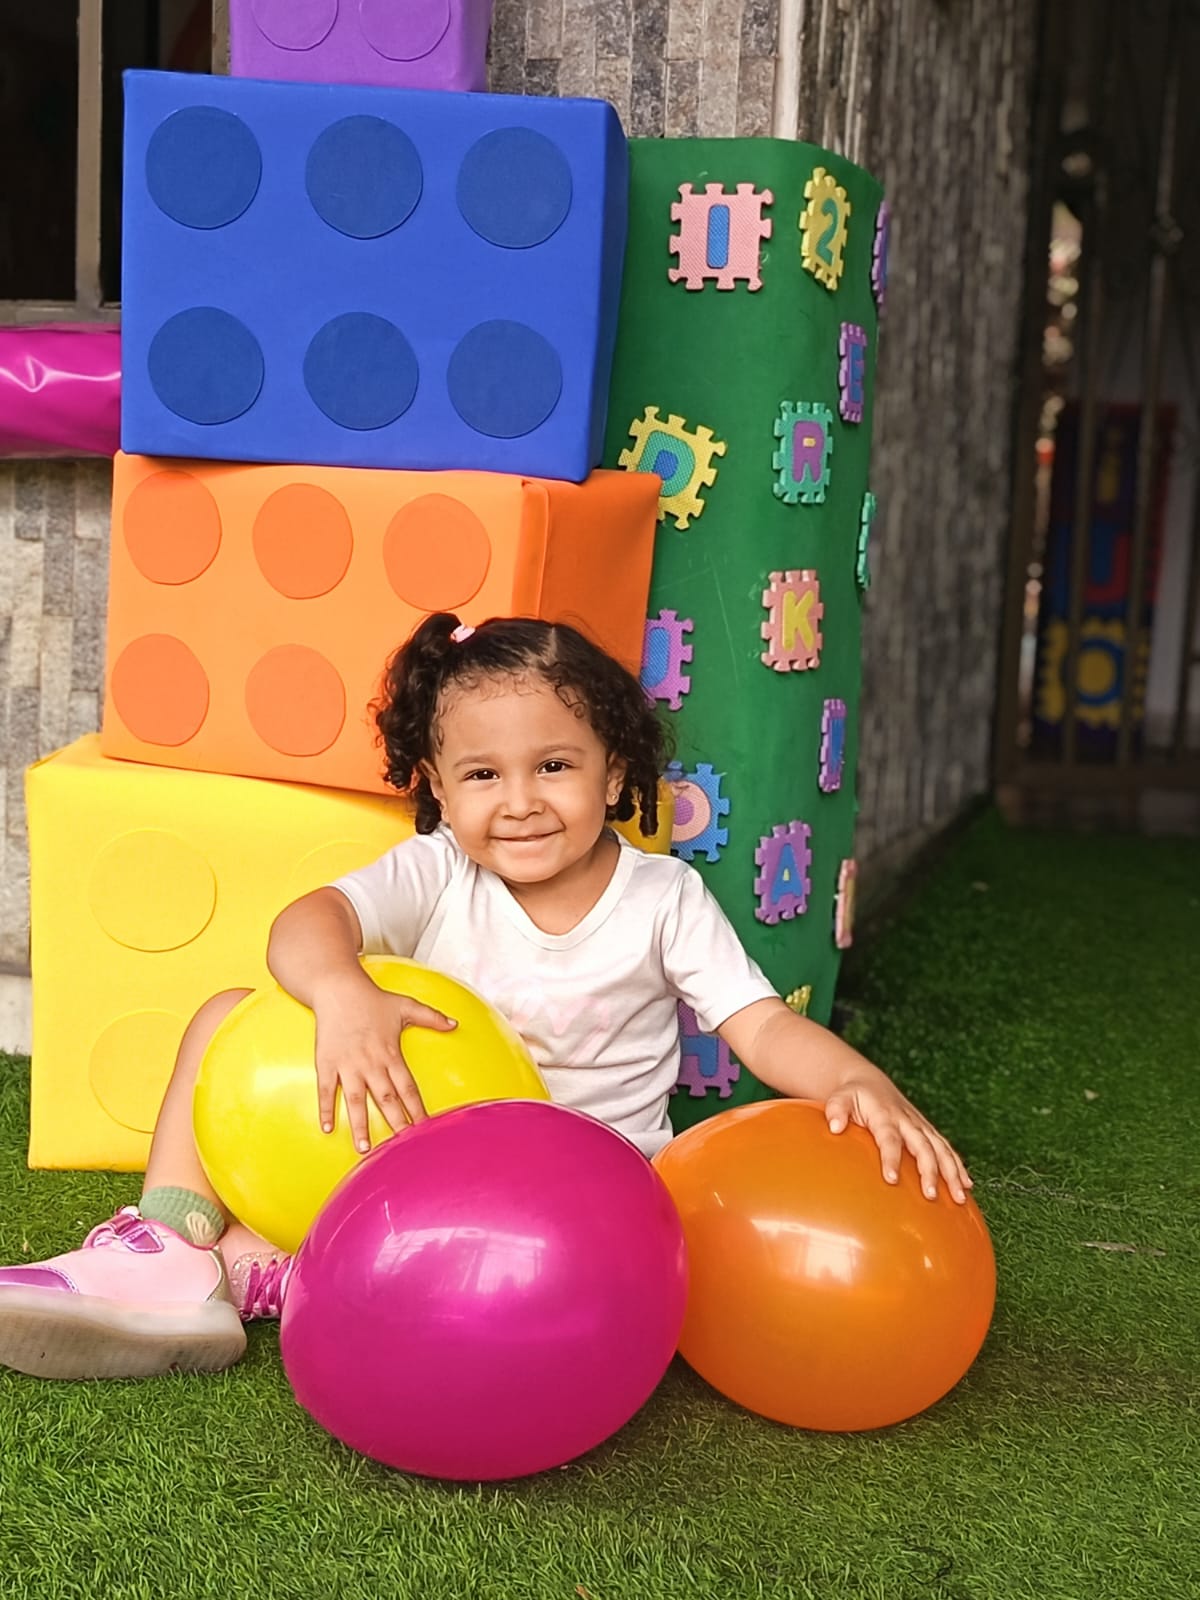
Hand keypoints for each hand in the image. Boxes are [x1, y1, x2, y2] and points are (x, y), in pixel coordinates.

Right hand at [310, 970, 456, 1153]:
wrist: (338, 988)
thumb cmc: (372, 999)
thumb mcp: (406, 1006)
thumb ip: (432, 1017)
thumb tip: (455, 1024)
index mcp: (391, 1054)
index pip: (407, 1087)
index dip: (416, 1108)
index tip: (424, 1127)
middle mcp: (370, 1063)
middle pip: (385, 1099)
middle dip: (395, 1123)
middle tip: (401, 1148)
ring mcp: (347, 1064)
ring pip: (355, 1100)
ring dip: (360, 1125)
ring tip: (364, 1148)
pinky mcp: (327, 1062)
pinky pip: (326, 1090)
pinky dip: (326, 1109)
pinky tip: (327, 1128)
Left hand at [824, 1079, 973, 1203]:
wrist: (870, 1084)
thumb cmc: (853, 1096)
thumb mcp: (840, 1098)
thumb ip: (836, 1110)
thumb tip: (834, 1126)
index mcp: (885, 1115)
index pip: (889, 1138)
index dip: (891, 1158)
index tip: (892, 1179)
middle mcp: (907, 1121)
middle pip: (923, 1147)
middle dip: (929, 1171)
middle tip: (931, 1195)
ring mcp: (921, 1126)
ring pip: (941, 1149)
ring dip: (952, 1172)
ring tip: (959, 1197)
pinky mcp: (928, 1131)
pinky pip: (947, 1149)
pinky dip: (958, 1166)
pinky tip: (967, 1185)